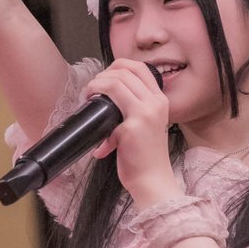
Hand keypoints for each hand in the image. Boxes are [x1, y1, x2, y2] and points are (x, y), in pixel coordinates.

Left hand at [85, 60, 176, 206]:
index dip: (117, 66)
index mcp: (160, 100)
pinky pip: (107, 111)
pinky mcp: (132, 128)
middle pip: (125, 71)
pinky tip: (98, 140)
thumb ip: (136, 108)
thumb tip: (110, 96)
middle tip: (91, 90)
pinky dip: (96, 118)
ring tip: (88, 97)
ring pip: (115, 83)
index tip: (104, 77)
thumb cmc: (147, 157)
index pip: (139, 68)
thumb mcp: (149, 124)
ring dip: (96, 86)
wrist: (152, 181)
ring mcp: (145, 114)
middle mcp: (155, 103)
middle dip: (102, 76)